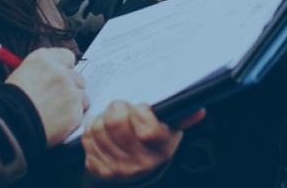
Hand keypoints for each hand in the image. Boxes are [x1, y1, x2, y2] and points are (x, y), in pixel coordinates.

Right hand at [5, 47, 87, 146]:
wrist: (10, 125)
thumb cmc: (9, 103)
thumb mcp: (20, 75)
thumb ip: (42, 72)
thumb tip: (51, 76)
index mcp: (44, 59)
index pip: (67, 57)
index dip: (64, 69)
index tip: (60, 78)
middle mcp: (60, 71)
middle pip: (76, 76)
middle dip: (70, 87)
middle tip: (57, 99)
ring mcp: (70, 90)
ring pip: (81, 95)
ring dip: (73, 103)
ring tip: (56, 114)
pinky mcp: (76, 109)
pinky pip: (81, 112)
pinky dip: (73, 118)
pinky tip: (58, 123)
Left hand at [83, 102, 202, 182]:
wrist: (136, 176)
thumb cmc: (153, 145)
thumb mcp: (170, 132)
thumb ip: (182, 117)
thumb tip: (199, 110)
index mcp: (161, 149)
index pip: (144, 124)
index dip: (139, 110)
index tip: (141, 109)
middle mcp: (140, 162)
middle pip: (115, 121)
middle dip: (116, 108)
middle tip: (121, 109)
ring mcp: (119, 168)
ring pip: (98, 128)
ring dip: (101, 119)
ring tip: (111, 121)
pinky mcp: (100, 170)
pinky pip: (87, 141)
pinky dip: (91, 132)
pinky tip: (102, 134)